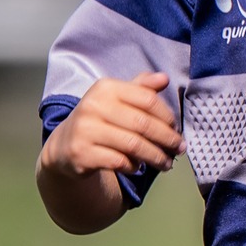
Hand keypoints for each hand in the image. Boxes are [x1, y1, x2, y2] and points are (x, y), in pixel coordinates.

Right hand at [37, 71, 182, 233]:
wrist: (65, 145)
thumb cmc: (100, 119)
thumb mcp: (117, 99)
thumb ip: (140, 88)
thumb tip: (164, 78)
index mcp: (105, 88)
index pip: (147, 100)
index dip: (167, 116)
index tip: (176, 129)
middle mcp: (93, 106)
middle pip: (143, 124)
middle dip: (167, 139)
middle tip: (179, 149)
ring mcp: (85, 130)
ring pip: (133, 145)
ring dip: (156, 157)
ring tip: (167, 164)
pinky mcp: (82, 154)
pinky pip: (119, 162)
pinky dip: (134, 166)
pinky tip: (138, 167)